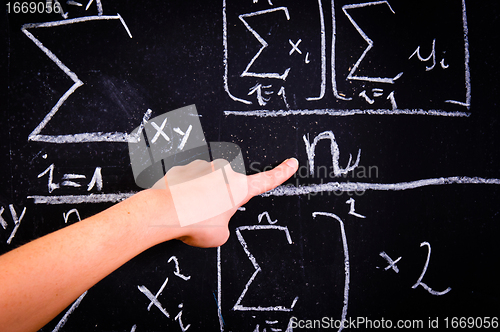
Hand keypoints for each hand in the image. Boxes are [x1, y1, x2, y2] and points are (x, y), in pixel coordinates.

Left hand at [144, 158, 298, 247]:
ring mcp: (201, 167)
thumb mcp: (219, 235)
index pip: (266, 180)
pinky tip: (175, 206)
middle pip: (227, 188)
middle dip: (219, 201)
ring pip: (205, 186)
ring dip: (200, 198)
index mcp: (238, 188)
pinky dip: (184, 195)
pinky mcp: (182, 168)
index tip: (292, 162)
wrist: (163, 213)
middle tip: (205, 217)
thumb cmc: (194, 224)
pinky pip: (187, 183)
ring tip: (187, 214)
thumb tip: (213, 216)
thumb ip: (223, 223)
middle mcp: (223, 172)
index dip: (282, 173)